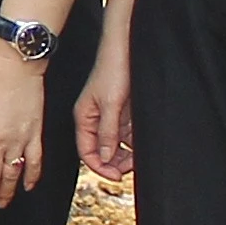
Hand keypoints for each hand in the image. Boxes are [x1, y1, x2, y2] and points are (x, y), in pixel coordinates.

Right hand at [73, 39, 138, 181]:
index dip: (99, 167)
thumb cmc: (112, 69)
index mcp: (84, 118)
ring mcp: (110, 116)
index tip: (115, 176)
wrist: (126, 48)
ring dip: (125, 154)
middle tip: (129, 170)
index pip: (86, 151)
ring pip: (115, 144)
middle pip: (101, 151)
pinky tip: (141, 144)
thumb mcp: (110, 104)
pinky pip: (127, 134)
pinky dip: (133, 142)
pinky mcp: (124, 111)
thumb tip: (104, 158)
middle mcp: (96, 119)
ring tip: (137, 158)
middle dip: (114, 162)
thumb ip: (107, 133)